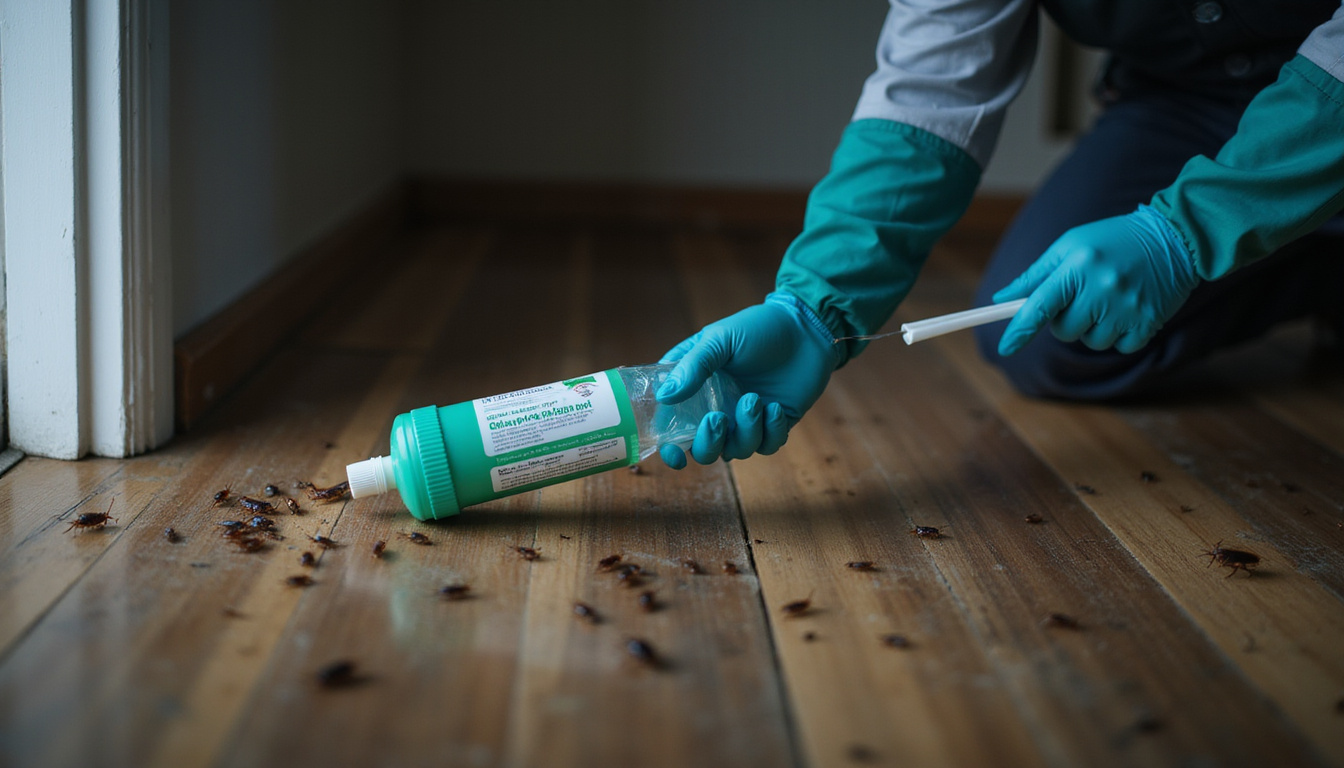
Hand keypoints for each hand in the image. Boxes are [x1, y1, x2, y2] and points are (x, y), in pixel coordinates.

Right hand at [656, 293, 838, 467]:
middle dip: (708, 443)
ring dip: (745, 430)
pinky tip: (777, 406)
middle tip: (718, 418)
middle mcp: (717, 407)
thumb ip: (692, 367)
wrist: (806, 329)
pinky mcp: (775, 424)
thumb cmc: (758, 327)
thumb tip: (665, 396)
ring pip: (737, 451)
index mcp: (695, 388)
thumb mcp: (719, 339)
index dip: (670, 448)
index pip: (672, 427)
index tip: (676, 454)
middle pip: (703, 450)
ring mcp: (746, 419)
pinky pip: (768, 446)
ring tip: (755, 399)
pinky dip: (772, 431)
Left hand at [994, 205, 1200, 355]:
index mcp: (1077, 266)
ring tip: (1109, 299)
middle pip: (1064, 331)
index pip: (1040, 305)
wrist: (1174, 236)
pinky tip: (1127, 309)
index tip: (1005, 348)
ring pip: (1091, 341)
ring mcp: (1126, 307)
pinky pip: (1120, 347)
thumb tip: (1003, 299)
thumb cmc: (1113, 240)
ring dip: (1094, 328)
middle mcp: (1102, 288)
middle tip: (1083, 297)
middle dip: (1066, 320)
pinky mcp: (1148, 322)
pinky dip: (1120, 334)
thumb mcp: (1071, 245)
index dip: (1020, 330)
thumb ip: (1036, 275)